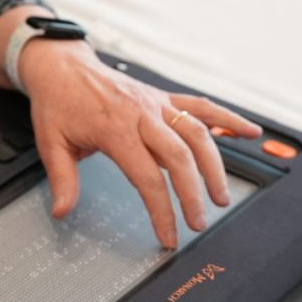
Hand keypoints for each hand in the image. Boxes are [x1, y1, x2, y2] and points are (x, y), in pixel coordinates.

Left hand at [17, 42, 260, 248]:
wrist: (62, 65)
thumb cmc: (58, 102)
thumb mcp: (50, 142)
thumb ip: (62, 179)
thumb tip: (62, 211)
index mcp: (114, 128)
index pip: (146, 177)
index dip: (161, 211)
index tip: (168, 236)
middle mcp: (140, 113)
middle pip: (179, 157)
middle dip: (193, 194)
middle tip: (199, 222)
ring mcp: (155, 103)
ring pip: (197, 133)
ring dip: (215, 165)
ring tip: (222, 196)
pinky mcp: (163, 96)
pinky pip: (201, 105)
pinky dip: (228, 117)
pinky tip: (251, 131)